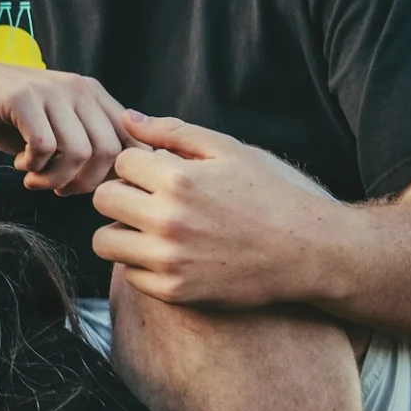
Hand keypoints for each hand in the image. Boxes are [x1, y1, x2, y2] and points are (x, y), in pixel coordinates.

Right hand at [0, 59, 130, 194]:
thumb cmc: (8, 118)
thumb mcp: (56, 128)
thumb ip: (87, 142)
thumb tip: (119, 180)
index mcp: (92, 93)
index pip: (130, 138)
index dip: (117, 173)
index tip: (88, 187)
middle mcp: (78, 87)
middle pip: (108, 151)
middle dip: (84, 183)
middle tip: (58, 189)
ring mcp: (51, 89)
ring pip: (78, 152)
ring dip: (55, 178)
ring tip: (36, 180)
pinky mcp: (23, 97)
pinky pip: (45, 146)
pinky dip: (33, 167)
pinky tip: (20, 164)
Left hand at [90, 113, 346, 307]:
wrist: (307, 252)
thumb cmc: (269, 194)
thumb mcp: (229, 151)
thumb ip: (173, 132)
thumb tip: (128, 119)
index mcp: (179, 180)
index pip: (121, 164)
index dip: (140, 166)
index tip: (160, 176)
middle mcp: (168, 220)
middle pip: (103, 200)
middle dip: (122, 196)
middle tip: (149, 201)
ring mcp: (168, 259)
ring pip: (104, 242)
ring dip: (122, 233)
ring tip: (151, 229)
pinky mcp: (173, 291)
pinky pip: (129, 274)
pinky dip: (142, 264)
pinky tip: (170, 255)